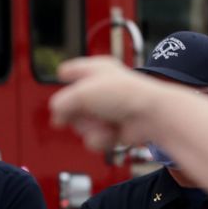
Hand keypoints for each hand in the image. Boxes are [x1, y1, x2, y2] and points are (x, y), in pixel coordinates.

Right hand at [48, 57, 166, 152]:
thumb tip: (56, 116)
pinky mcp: (113, 129)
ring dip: (90, 128)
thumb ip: (60, 103)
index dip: (65, 76)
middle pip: (71, 105)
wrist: (150, 116)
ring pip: (82, 125)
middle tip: (81, 114)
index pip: (73, 70)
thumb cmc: (124, 96)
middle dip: (74, 114)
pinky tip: (111, 133)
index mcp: (96, 70)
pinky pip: (94, 138)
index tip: (60, 80)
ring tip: (103, 123)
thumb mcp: (81, 93)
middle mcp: (102, 89)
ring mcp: (107, 110)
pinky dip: (101, 139)